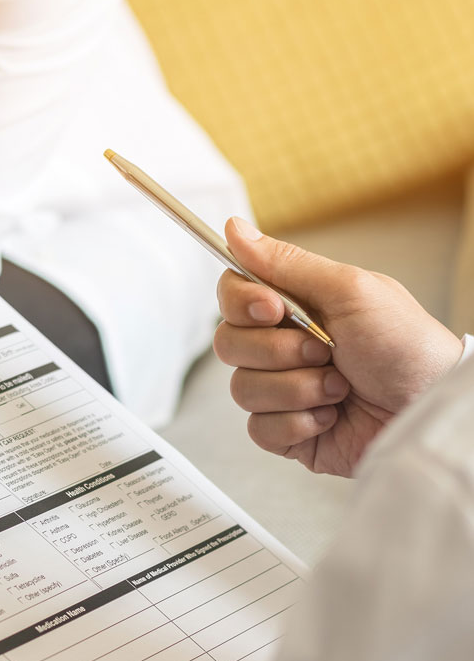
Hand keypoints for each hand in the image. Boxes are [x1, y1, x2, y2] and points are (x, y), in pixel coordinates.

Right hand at [214, 217, 461, 476]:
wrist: (431, 411)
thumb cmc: (407, 347)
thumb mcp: (350, 290)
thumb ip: (285, 262)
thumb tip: (234, 229)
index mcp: (294, 307)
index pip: (232, 294)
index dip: (242, 303)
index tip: (273, 309)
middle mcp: (282, 346)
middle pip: (229, 343)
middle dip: (279, 351)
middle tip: (326, 350)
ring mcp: (282, 390)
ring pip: (242, 388)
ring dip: (296, 389)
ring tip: (339, 388)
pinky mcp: (286, 431)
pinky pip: (258, 429)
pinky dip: (298, 423)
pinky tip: (330, 416)